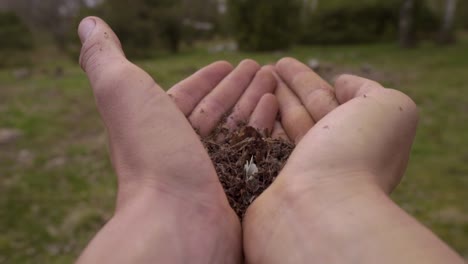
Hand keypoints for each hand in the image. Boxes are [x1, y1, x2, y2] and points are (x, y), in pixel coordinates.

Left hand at [75, 17, 274, 263]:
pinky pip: (255, 149)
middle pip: (218, 110)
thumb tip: (88, 23)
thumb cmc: (151, 155)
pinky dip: (266, 127)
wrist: (177, 221)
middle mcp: (183, 151)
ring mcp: (212, 171)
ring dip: (256, 101)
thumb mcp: (122, 93)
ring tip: (273, 81)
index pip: (188, 95)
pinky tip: (277, 110)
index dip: (207, 77)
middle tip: (262, 68)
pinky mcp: (238, 186)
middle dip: (239, 86)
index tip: (228, 62)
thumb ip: (104, 58)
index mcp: (158, 128)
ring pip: (239, 128)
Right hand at [244, 58, 462, 263]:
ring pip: (278, 129)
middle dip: (282, 88)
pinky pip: (261, 148)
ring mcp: (295, 172)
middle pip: (299, 113)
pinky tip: (245, 107)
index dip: (303, 80)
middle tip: (262, 68)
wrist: (321, 208)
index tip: (283, 63)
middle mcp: (325, 157)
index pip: (326, 101)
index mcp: (354, 140)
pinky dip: (255, 126)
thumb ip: (369, 91)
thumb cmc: (358, 155)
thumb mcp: (391, 110)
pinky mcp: (268, 184)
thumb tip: (341, 83)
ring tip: (250, 80)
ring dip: (266, 101)